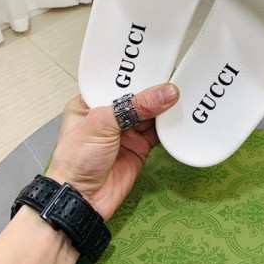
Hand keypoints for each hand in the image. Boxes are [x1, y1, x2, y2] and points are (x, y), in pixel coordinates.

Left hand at [45, 83, 178, 220]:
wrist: (81, 202)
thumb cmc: (79, 158)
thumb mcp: (103, 124)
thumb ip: (136, 106)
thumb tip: (169, 92)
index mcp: (91, 102)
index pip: (117, 81)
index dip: (136, 73)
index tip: (158, 61)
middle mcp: (109, 114)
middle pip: (136, 96)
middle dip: (154, 88)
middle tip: (177, 74)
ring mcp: (125, 131)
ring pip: (150, 113)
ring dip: (165, 106)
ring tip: (184, 91)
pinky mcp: (140, 147)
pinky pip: (158, 132)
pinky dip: (169, 126)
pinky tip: (181, 114)